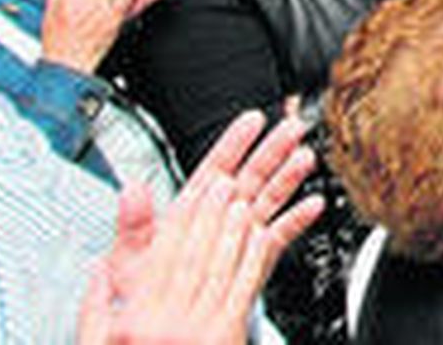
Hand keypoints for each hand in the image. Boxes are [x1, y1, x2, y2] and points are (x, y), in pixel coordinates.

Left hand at [77, 112, 321, 344]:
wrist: (160, 332)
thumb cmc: (142, 297)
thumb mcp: (130, 261)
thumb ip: (134, 226)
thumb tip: (130, 190)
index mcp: (189, 211)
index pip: (215, 167)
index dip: (235, 142)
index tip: (253, 119)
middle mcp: (218, 218)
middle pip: (249, 176)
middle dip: (272, 150)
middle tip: (292, 127)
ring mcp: (239, 236)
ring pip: (268, 199)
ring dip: (288, 178)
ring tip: (305, 158)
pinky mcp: (256, 258)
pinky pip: (279, 236)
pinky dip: (296, 220)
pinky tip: (312, 205)